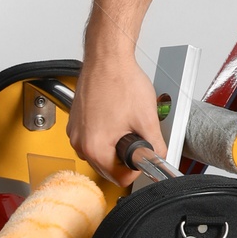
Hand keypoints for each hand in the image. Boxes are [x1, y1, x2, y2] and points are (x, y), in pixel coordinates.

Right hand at [67, 50, 165, 183]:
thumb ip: (156, 147)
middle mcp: (80, 143)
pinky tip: (116, 117)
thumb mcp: (147, 119)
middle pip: (108, 168)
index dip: (138, 167)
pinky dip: (105, 134)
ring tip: (126, 123)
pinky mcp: (76, 123)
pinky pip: (92, 139)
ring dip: (115, 145)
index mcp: (94, 147)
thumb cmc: (121, 81)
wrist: (107, 58)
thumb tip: (161, 160)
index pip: (121, 178)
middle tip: (136, 134)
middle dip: (126, 156)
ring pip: (100, 154)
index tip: (144, 154)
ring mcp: (75, 133)